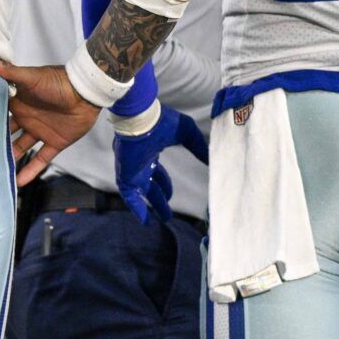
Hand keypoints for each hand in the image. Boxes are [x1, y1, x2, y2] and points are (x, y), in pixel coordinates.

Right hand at [0, 54, 99, 185]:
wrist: (86, 93)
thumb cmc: (58, 81)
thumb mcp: (31, 77)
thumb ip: (11, 72)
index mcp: (19, 102)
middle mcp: (27, 118)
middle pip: (7, 132)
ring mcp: (40, 131)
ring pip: (21, 148)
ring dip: (10, 159)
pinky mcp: (54, 143)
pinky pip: (40, 159)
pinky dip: (30, 171)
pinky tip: (18, 182)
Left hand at [111, 105, 207, 223]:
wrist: (141, 118)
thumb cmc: (162, 121)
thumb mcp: (187, 133)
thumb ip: (198, 146)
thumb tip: (211, 160)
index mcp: (150, 151)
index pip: (156, 172)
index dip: (164, 184)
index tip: (171, 196)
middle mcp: (140, 162)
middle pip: (150, 185)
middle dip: (159, 199)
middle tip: (168, 214)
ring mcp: (131, 169)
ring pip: (141, 193)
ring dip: (152, 205)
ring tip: (163, 219)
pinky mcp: (126, 174)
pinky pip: (129, 195)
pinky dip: (136, 207)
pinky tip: (145, 220)